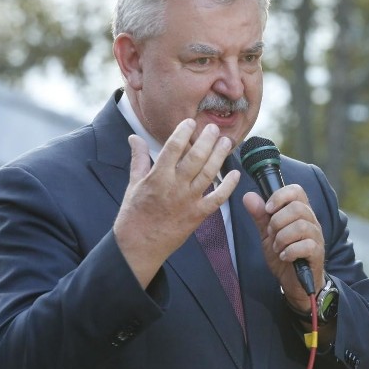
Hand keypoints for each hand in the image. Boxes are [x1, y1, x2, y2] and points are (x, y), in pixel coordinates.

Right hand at [114, 119, 239, 286]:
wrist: (139, 246)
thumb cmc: (134, 215)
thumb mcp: (133, 184)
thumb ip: (138, 159)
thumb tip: (134, 137)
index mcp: (157, 177)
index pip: (173, 148)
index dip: (183, 132)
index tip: (190, 122)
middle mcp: (175, 187)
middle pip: (195, 158)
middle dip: (207, 140)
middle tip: (214, 128)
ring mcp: (188, 201)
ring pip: (208, 174)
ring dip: (220, 156)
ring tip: (226, 142)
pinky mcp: (198, 215)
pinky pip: (217, 198)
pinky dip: (228, 186)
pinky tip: (235, 174)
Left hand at [243, 184, 324, 310]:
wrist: (294, 282)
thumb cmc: (284, 254)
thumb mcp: (267, 234)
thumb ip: (260, 215)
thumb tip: (248, 196)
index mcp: (300, 212)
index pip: (296, 191)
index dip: (280, 196)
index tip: (268, 209)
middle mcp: (311, 221)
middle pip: (297, 208)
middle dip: (277, 221)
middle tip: (271, 234)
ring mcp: (316, 237)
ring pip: (301, 226)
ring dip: (282, 237)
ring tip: (277, 247)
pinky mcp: (317, 253)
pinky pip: (306, 245)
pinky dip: (290, 251)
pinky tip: (284, 256)